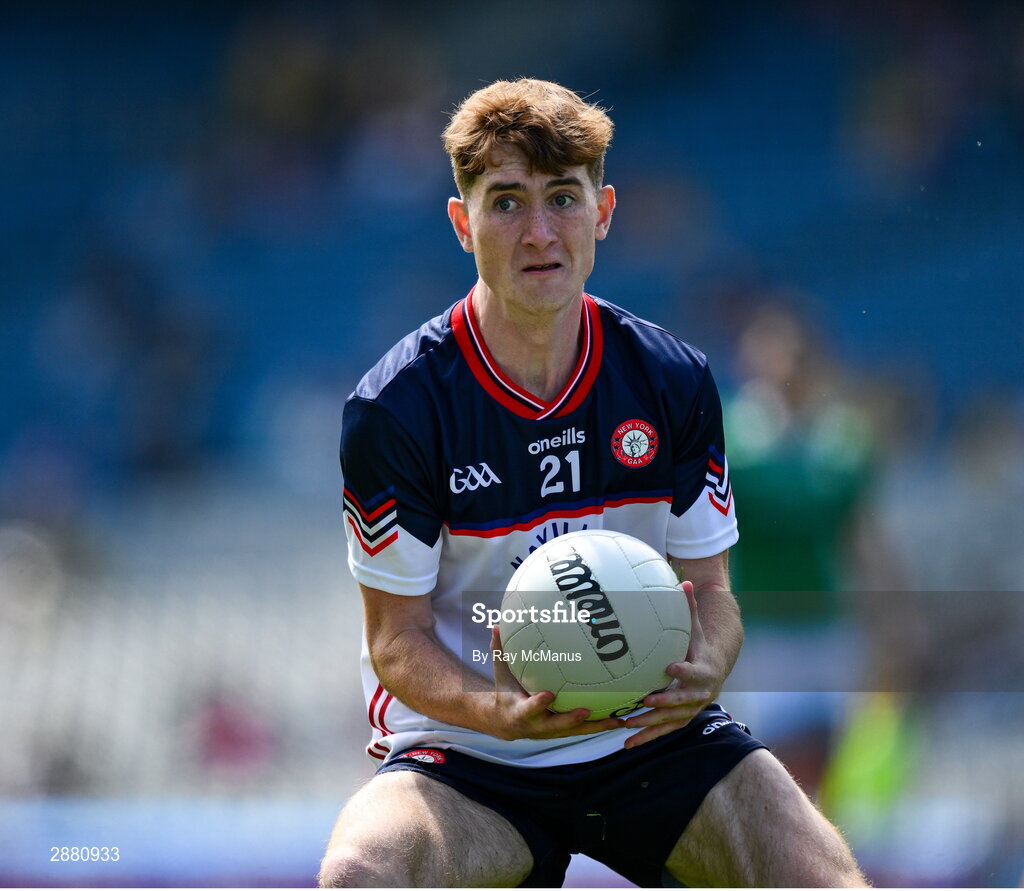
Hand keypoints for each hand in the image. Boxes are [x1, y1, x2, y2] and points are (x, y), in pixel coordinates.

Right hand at [488, 626, 625, 740]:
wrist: (506, 722)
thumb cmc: (505, 690)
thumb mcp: (500, 673)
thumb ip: (500, 651)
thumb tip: (496, 625)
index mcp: (520, 712)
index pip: (529, 708)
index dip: (538, 703)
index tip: (548, 694)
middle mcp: (538, 725)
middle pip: (557, 725)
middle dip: (571, 719)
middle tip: (586, 710)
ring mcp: (553, 731)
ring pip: (577, 731)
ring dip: (597, 727)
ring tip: (619, 720)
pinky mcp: (564, 731)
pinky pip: (585, 730)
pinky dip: (602, 725)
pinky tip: (622, 718)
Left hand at [622, 581, 720, 747]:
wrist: (715, 670)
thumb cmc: (698, 645)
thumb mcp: (696, 627)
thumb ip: (689, 607)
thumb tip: (686, 580)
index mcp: (703, 671)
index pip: (694, 671)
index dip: (684, 670)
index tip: (670, 667)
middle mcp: (700, 694)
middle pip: (683, 700)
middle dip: (665, 701)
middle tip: (645, 699)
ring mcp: (691, 710)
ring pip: (671, 720)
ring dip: (651, 725)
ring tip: (629, 727)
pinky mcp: (681, 720)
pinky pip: (663, 731)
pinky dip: (647, 738)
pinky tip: (626, 745)